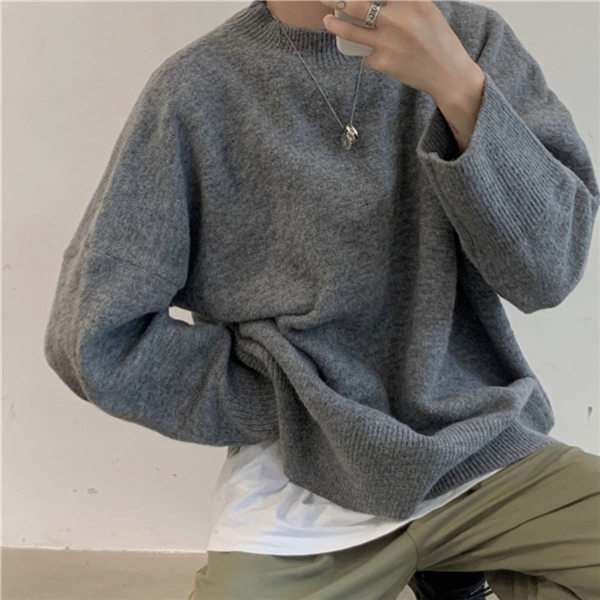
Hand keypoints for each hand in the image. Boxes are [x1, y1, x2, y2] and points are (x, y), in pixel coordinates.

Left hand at [319, 0, 482, 106]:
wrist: (446, 73)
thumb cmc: (436, 38)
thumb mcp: (425, 9)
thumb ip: (402, 0)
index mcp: (411, 1)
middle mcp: (398, 20)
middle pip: (357, 6)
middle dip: (337, 1)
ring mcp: (388, 43)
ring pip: (352, 32)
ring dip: (336, 25)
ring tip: (327, 20)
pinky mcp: (383, 63)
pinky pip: (367, 55)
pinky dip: (371, 54)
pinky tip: (386, 57)